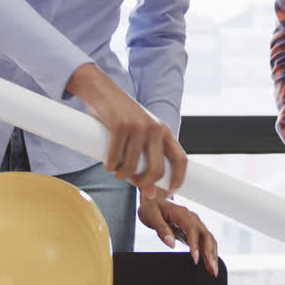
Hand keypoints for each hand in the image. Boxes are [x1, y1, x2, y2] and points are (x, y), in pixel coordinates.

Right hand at [66, 63, 186, 196]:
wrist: (103, 91)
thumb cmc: (123, 117)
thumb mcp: (140, 136)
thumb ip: (147, 159)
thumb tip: (151, 193)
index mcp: (164, 131)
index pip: (181, 159)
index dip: (178, 180)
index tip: (169, 193)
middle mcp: (155, 128)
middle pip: (156, 170)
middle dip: (143, 183)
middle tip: (133, 183)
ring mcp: (138, 126)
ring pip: (132, 166)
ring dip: (121, 176)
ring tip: (116, 172)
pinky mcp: (120, 125)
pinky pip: (114, 157)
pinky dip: (109, 166)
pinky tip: (108, 165)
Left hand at [138, 189, 219, 276]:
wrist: (153, 200)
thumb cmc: (152, 207)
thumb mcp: (151, 217)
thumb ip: (161, 229)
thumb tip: (171, 243)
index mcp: (181, 213)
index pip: (192, 229)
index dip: (195, 244)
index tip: (195, 258)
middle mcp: (191, 218)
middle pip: (206, 235)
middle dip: (210, 253)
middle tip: (211, 269)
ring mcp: (194, 223)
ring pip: (208, 239)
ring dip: (212, 254)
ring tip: (213, 270)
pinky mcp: (194, 230)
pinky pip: (204, 241)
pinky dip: (208, 252)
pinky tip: (209, 263)